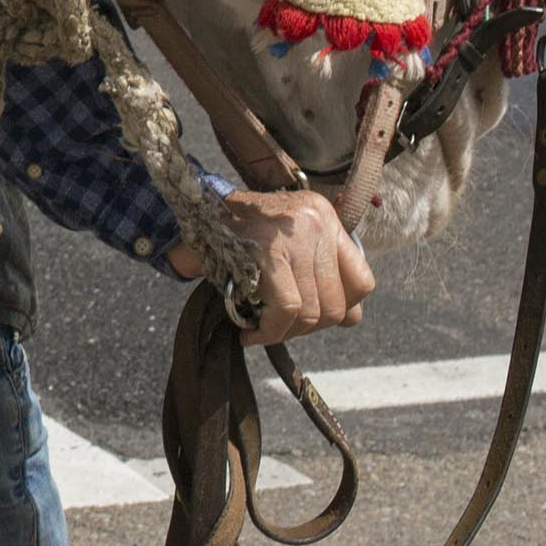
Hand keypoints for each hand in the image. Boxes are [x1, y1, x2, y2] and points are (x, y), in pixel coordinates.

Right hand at [170, 189, 373, 345]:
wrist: (183, 211)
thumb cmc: (232, 231)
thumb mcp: (284, 242)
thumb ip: (320, 274)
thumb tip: (352, 319)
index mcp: (322, 214)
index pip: (361, 281)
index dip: (342, 310)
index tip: (311, 319)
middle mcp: (314, 220)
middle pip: (337, 303)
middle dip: (307, 328)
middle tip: (277, 328)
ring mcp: (293, 234)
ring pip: (312, 311)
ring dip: (284, 332)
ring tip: (260, 331)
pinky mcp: (270, 252)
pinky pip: (286, 308)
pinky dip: (271, 331)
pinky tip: (252, 334)